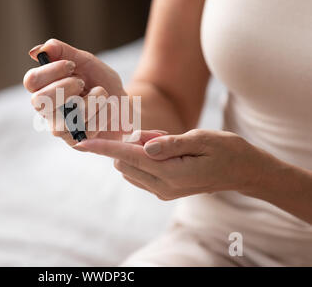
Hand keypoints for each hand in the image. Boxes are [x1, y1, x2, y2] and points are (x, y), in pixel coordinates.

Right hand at [23, 39, 127, 145]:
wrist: (123, 101)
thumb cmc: (100, 81)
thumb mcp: (85, 61)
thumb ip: (63, 53)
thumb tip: (37, 51)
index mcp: (44, 89)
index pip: (31, 81)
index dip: (50, 71)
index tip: (72, 65)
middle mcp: (47, 111)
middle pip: (39, 101)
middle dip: (64, 87)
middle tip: (82, 83)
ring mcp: (61, 129)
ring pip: (64, 117)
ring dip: (91, 99)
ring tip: (101, 94)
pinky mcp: (78, 142)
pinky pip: (87, 128)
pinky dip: (103, 112)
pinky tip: (108, 108)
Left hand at [74, 129, 267, 199]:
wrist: (243, 172)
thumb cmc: (226, 151)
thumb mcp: (201, 139)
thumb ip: (169, 142)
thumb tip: (142, 144)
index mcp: (170, 173)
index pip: (127, 157)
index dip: (103, 148)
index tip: (81, 144)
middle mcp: (162, 186)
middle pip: (123, 163)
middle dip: (128, 144)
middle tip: (159, 134)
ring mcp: (162, 191)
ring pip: (130, 168)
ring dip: (137, 151)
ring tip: (169, 142)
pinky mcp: (164, 190)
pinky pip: (140, 172)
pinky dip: (143, 158)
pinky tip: (166, 150)